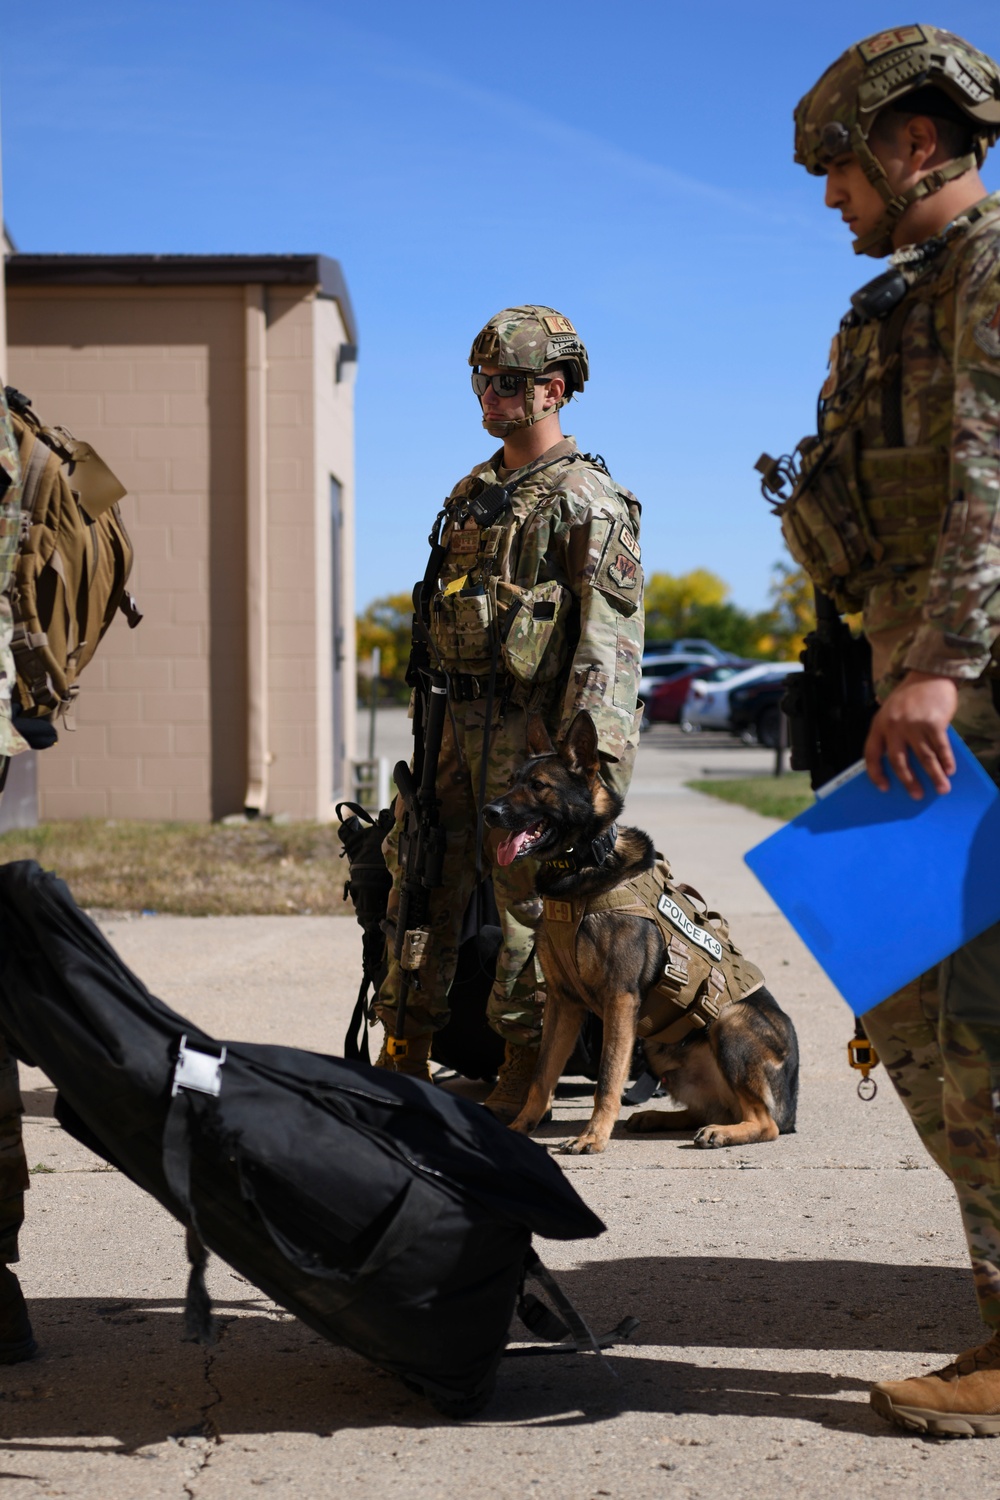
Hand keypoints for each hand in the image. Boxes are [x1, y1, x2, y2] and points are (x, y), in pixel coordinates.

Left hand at [864, 671, 958, 798]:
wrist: (929, 675)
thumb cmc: (910, 696)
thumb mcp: (890, 712)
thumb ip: (891, 733)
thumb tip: (901, 764)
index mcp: (879, 724)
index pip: (871, 754)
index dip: (875, 773)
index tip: (883, 787)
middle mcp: (894, 726)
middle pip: (898, 760)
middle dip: (908, 780)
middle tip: (916, 795)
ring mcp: (914, 724)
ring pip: (923, 757)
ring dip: (933, 775)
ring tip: (941, 789)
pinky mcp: (933, 722)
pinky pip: (940, 747)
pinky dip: (946, 760)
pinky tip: (949, 770)